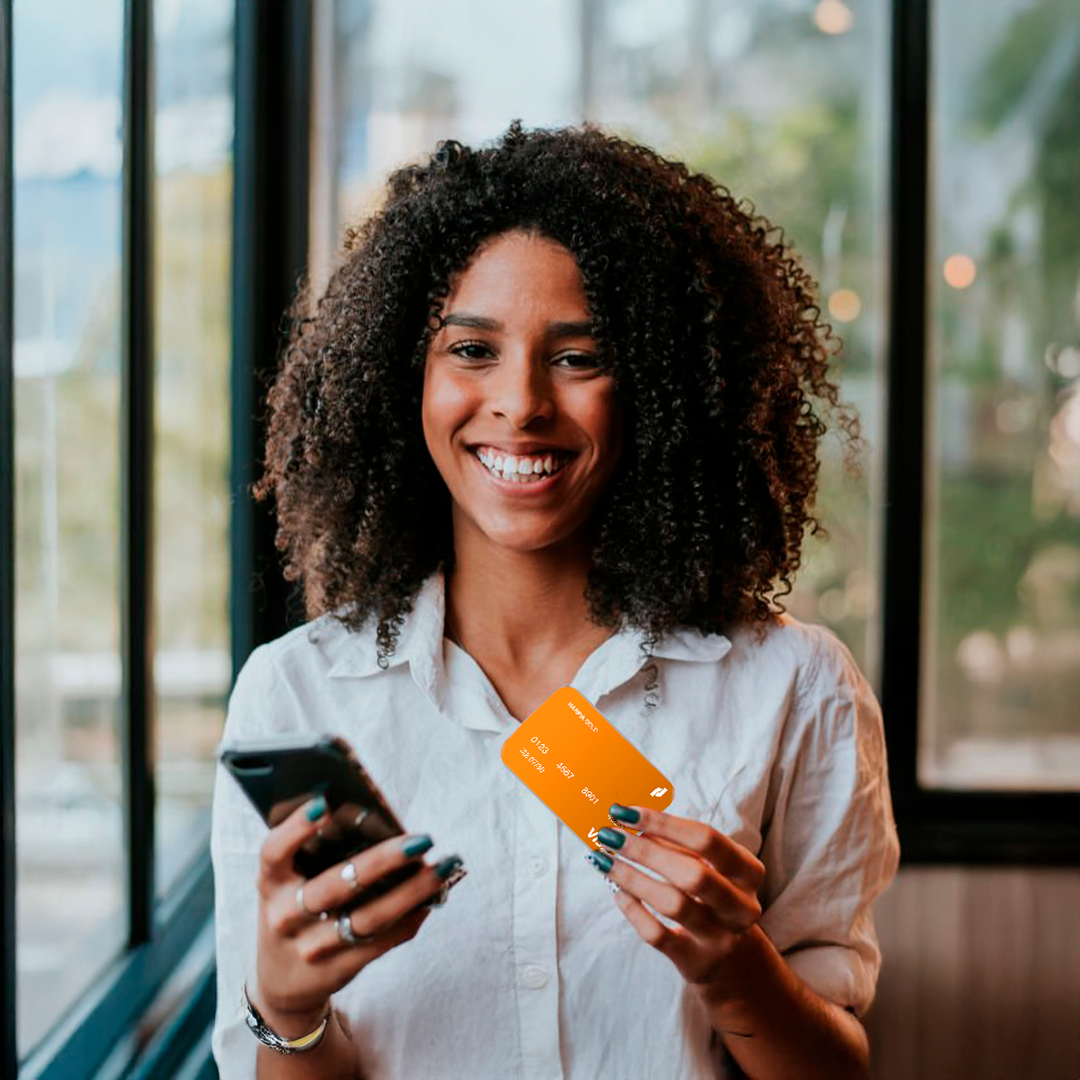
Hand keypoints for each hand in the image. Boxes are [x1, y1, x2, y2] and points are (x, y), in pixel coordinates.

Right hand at [253, 795, 464, 1034]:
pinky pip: (382, 942)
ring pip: (368, 918)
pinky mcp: (338, 969)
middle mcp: (285, 916)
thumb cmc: (294, 908)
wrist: (281, 980)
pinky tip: (434, 897)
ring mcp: (311, 947)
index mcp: (271, 883)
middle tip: (421, 840)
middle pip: (336, 886)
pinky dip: (411, 917)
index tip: (325, 803)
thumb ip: (315, 852)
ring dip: (411, 892)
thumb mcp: (288, 881)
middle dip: (383, 861)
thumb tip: (377, 817)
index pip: (274, 852)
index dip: (295, 829)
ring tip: (442, 868)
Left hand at [589, 803, 764, 998]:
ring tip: (605, 861)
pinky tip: (617, 892)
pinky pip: (658, 935)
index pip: (706, 839)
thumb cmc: (710, 895)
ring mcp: (721, 938)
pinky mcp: (696, 962)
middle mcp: (742, 906)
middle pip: (693, 874)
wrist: (731, 958)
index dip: (664, 822)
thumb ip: (676, 843)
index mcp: (748, 871)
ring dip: (633, 878)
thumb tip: (630, 817)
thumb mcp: (707, 866)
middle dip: (645, 851)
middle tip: (610, 835)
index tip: (626, 812)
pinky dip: (633, 911)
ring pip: (673, 904)